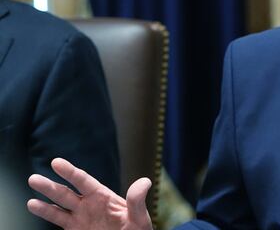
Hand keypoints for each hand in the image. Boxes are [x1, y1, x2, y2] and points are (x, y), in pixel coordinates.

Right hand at [27, 158, 152, 229]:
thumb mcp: (139, 217)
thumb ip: (137, 201)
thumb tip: (145, 182)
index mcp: (103, 197)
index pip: (84, 182)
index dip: (70, 172)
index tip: (56, 162)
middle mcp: (88, 205)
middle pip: (66, 194)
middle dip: (50, 186)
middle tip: (32, 178)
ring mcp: (80, 219)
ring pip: (58, 209)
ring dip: (43, 204)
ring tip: (29, 197)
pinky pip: (58, 222)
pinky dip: (46, 215)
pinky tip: (34, 206)